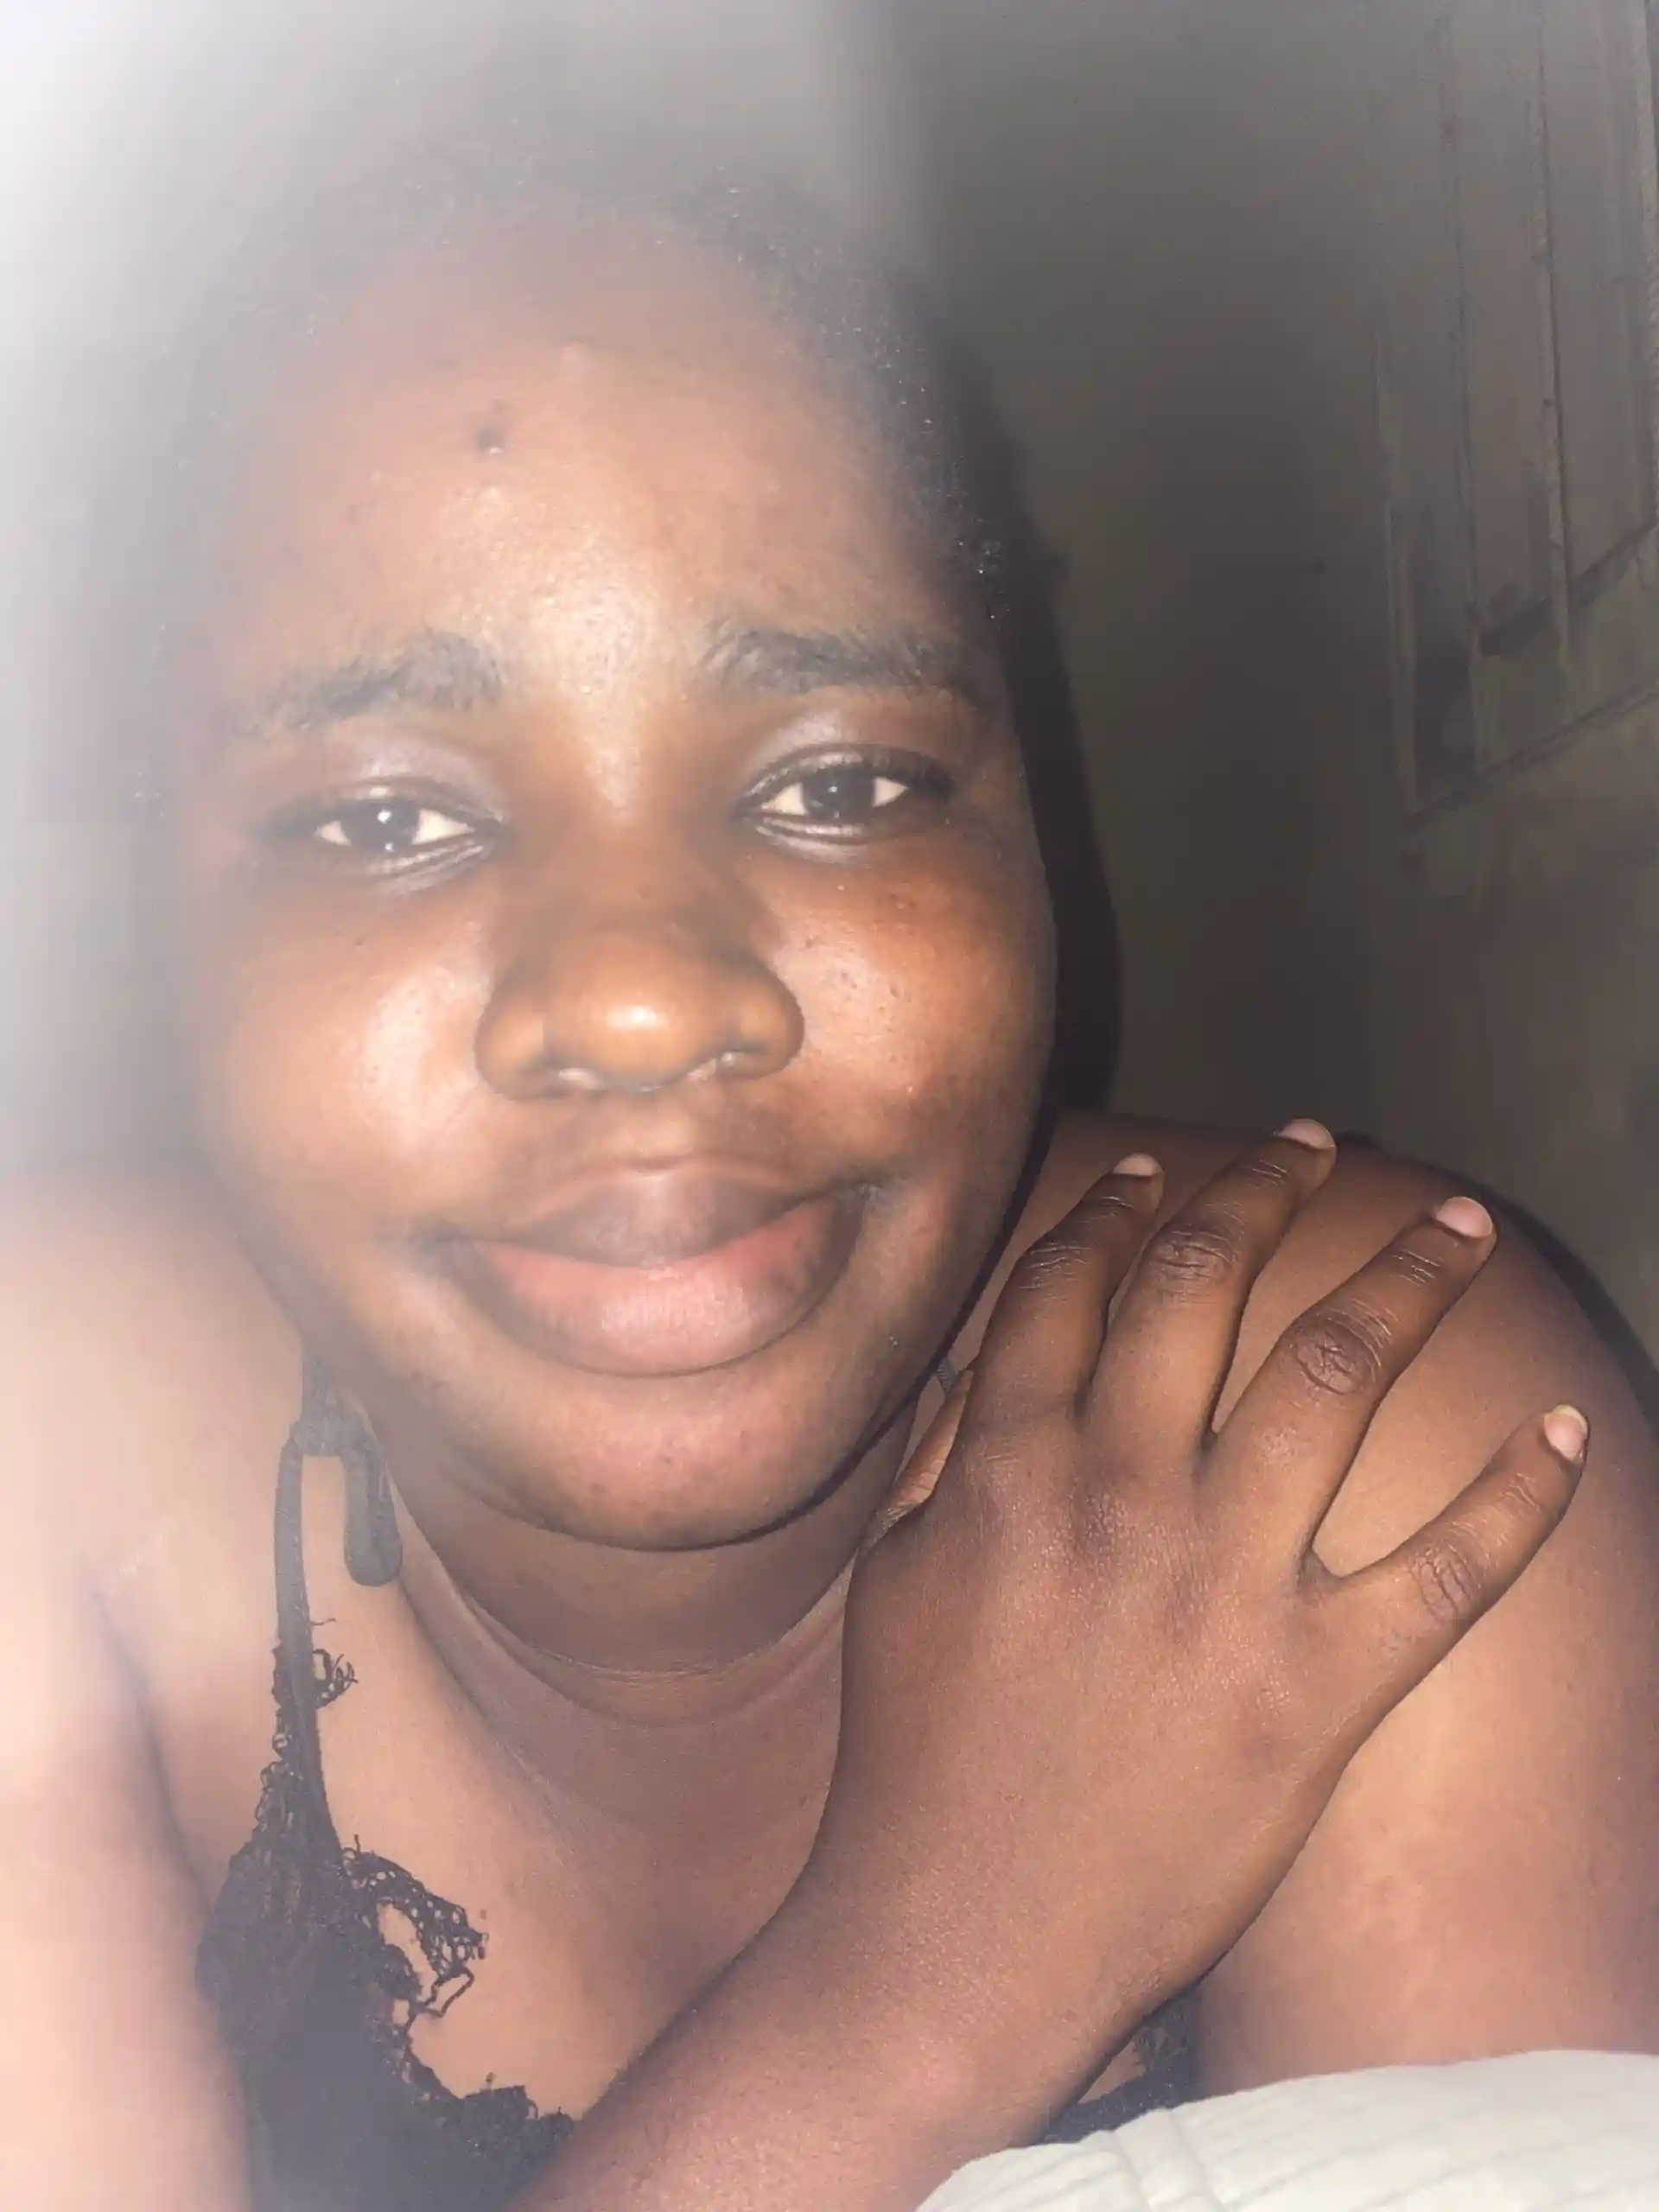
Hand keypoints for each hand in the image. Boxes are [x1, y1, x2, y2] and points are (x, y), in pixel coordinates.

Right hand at [799, 1125, 1586, 2136]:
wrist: (964, 1931)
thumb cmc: (917, 1758)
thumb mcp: (898, 1581)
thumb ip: (942, 1457)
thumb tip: (984, 1360)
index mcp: (1010, 1465)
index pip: (1075, 1287)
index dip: (1125, 1209)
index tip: (1163, 1170)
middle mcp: (1122, 1494)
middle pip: (1207, 1291)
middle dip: (1266, 1191)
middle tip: (1314, 1144)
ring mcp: (1227, 1584)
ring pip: (1334, 1377)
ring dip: (1410, 1281)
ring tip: (1461, 1225)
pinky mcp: (1317, 1685)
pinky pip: (1445, 1570)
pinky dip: (1520, 1498)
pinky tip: (1567, 1431)